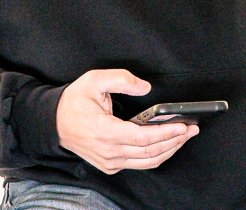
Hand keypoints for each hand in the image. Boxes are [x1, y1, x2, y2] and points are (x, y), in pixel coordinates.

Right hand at [55, 69, 198, 173]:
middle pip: (150, 153)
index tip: (183, 126)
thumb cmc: (73, 102)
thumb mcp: (94, 80)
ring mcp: (110, 162)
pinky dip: (156, 155)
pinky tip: (167, 144)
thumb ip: (121, 79)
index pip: (143, 138)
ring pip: (147, 162)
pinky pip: (139, 164)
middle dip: (175, 141)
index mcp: (105, 132)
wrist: (53, 123)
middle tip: (192, 130)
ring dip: (169, 150)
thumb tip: (145, 87)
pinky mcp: (110, 165)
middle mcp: (109, 152)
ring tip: (185, 137)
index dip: (166, 133)